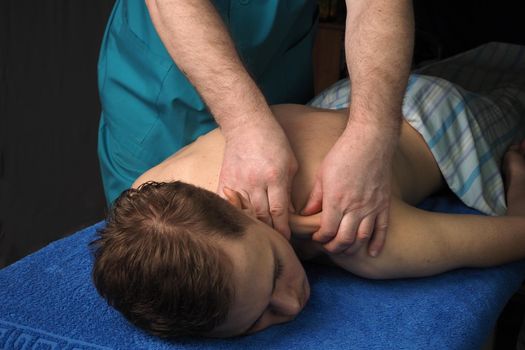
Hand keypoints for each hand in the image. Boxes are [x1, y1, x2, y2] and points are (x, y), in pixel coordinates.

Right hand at [218, 116, 297, 238]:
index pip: (279, 212)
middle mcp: (255, 182)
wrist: (246, 125)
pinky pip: (229, 204)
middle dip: (269, 232)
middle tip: (275, 243)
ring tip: (259, 238)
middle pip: (262, 217)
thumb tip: (289, 213)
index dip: (282, 229)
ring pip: (245, 213)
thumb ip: (289, 189)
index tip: (286, 240)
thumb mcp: (290, 163)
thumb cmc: (273, 142)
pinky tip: (240, 224)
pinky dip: (235, 215)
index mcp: (275, 177)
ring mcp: (238, 182)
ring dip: (253, 227)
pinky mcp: (225, 181)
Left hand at [301, 123, 393, 255]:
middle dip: (334, 247)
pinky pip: (382, 229)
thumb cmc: (343, 154)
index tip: (316, 237)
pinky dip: (377, 243)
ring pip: (362, 238)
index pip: (327, 231)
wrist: (371, 141)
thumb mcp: (323, 174)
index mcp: (336, 200)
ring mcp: (371, 207)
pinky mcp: (383, 204)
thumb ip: (315, 197)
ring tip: (344, 248)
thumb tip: (305, 214)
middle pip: (344, 239)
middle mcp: (354, 207)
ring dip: (351, 248)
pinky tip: (371, 253)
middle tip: (328, 246)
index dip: (320, 238)